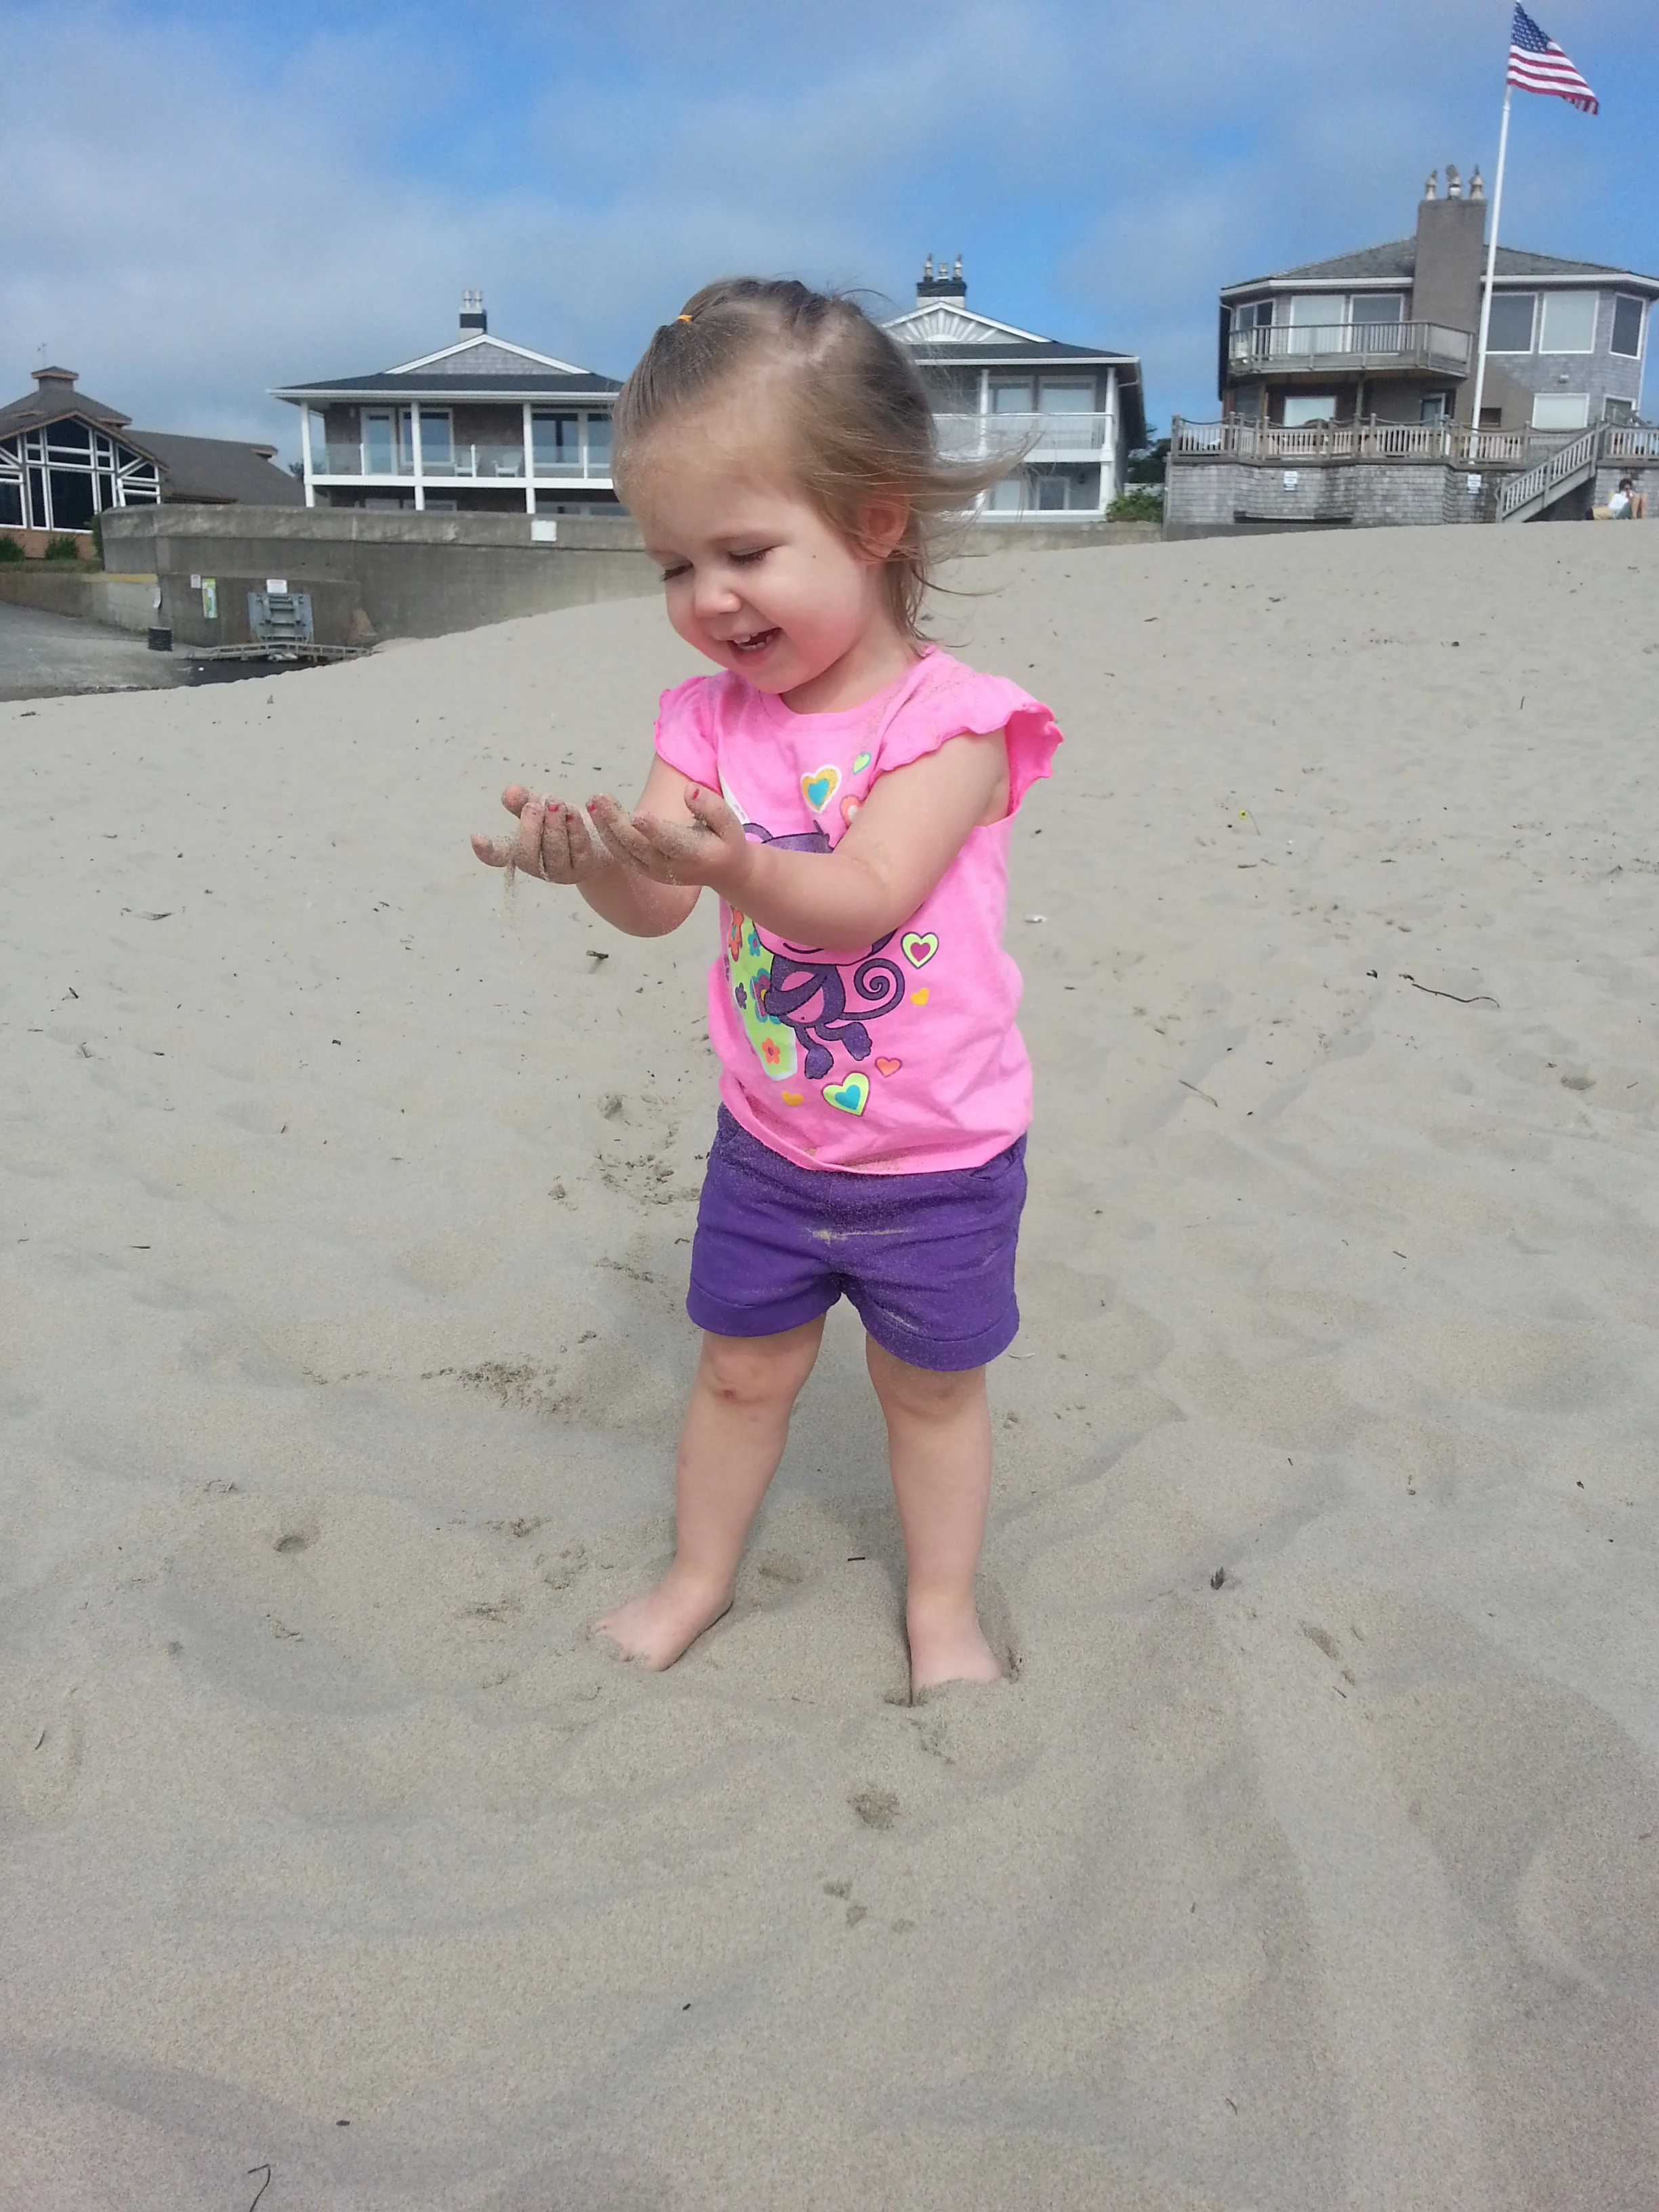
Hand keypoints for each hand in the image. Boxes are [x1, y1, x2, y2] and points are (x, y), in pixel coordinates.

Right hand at [470, 785, 611, 882]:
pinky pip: (578, 851)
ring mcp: (561, 872)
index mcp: (521, 851)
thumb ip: (524, 801)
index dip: (486, 851)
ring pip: (554, 855)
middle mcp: (538, 866)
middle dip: (529, 829)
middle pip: (526, 856)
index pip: (498, 857)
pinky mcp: (584, 869)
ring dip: (553, 827)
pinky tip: (574, 812)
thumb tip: (510, 792)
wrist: (599, 835)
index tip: (476, 837)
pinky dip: (575, 830)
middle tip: (534, 805)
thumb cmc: (562, 820)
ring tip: (555, 803)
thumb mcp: (541, 806)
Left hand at [588, 784, 753, 897]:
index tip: (637, 814)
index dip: (654, 830)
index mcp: (694, 856)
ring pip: (624, 852)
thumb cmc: (725, 840)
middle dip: (617, 823)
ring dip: (605, 828)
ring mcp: (654, 871)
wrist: (722, 870)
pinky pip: (621, 855)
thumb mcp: (729, 823)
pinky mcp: (644, 869)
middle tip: (599, 798)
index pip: (671, 842)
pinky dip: (606, 837)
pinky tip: (596, 816)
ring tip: (592, 803)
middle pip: (639, 846)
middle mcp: (670, 868)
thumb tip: (688, 790)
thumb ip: (710, 807)